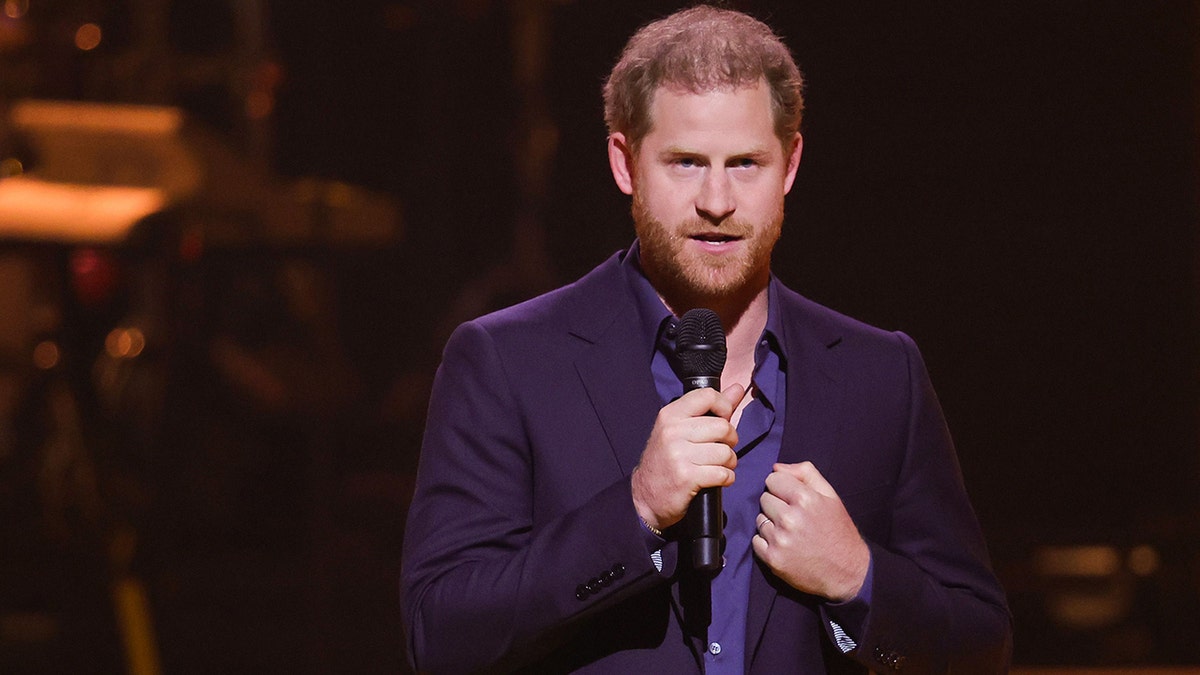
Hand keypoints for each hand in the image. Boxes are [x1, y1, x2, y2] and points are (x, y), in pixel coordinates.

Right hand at [631, 384, 744, 531]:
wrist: (645, 496)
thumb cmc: (666, 460)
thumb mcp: (681, 429)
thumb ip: (712, 408)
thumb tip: (737, 388)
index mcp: (670, 415)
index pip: (707, 396)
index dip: (724, 407)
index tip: (723, 419)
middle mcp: (672, 431)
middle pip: (723, 427)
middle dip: (730, 441)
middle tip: (721, 449)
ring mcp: (678, 454)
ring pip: (726, 452)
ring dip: (729, 463)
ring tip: (718, 466)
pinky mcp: (686, 477)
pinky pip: (723, 473)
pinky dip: (727, 478)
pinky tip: (717, 479)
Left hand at [752, 461, 869, 601]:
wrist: (848, 572)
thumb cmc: (838, 531)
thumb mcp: (831, 496)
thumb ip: (805, 474)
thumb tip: (777, 467)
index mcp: (805, 499)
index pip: (772, 479)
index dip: (782, 487)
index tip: (792, 498)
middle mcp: (790, 518)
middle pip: (764, 498)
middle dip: (776, 504)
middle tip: (794, 517)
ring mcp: (780, 540)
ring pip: (760, 519)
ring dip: (771, 524)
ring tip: (791, 533)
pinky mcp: (773, 559)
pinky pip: (756, 540)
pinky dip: (766, 542)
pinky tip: (784, 545)